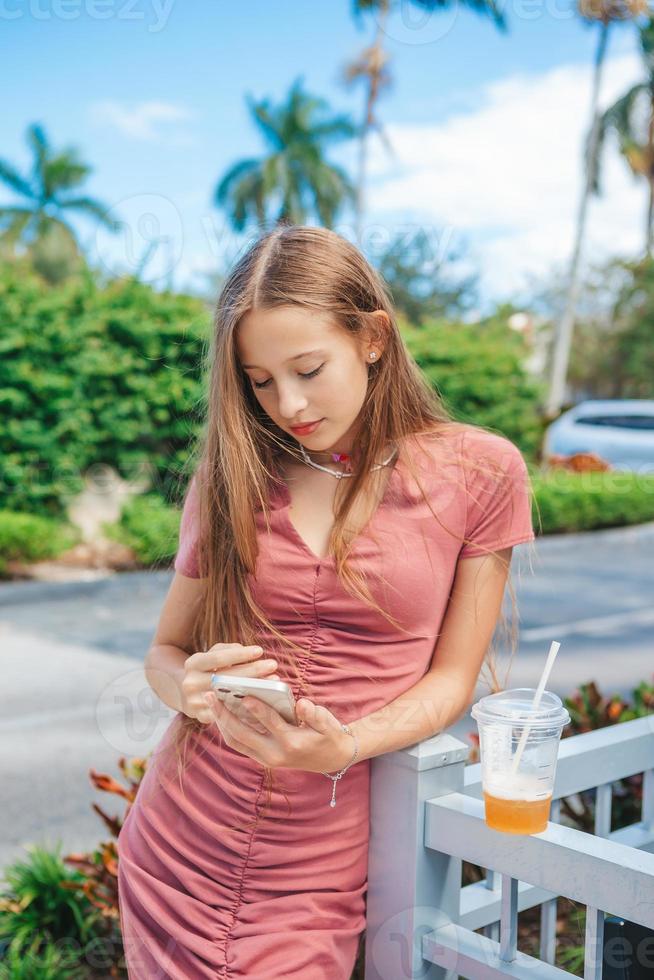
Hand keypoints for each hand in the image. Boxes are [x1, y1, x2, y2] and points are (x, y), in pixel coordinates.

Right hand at [180, 642, 279, 730]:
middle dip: (251, 671)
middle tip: (273, 665)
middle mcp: (190, 683)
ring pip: (227, 696)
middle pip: (225, 678)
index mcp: (192, 663)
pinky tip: (263, 701)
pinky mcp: (201, 717)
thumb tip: (245, 651)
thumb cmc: (208, 669)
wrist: (186, 693)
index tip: (260, 650)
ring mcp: (194, 702)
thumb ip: (228, 650)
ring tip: (273, 681)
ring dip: (252, 690)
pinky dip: (245, 707)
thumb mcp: (212, 655)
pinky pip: (227, 714)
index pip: (217, 658)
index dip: (239, 655)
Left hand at [203, 692, 355, 773]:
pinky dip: (227, 729)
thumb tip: (302, 704)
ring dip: (221, 722)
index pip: (270, 723)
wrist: (331, 759)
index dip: (256, 708)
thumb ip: (315, 715)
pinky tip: (220, 712)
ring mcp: (265, 759)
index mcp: (292, 743)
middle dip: (224, 715)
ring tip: (211, 701)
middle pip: (242, 735)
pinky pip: (238, 744)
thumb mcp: (328, 724)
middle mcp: (274, 754)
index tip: (243, 693)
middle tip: (211, 695)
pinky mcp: (261, 759)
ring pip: (235, 742)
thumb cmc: (328, 734)